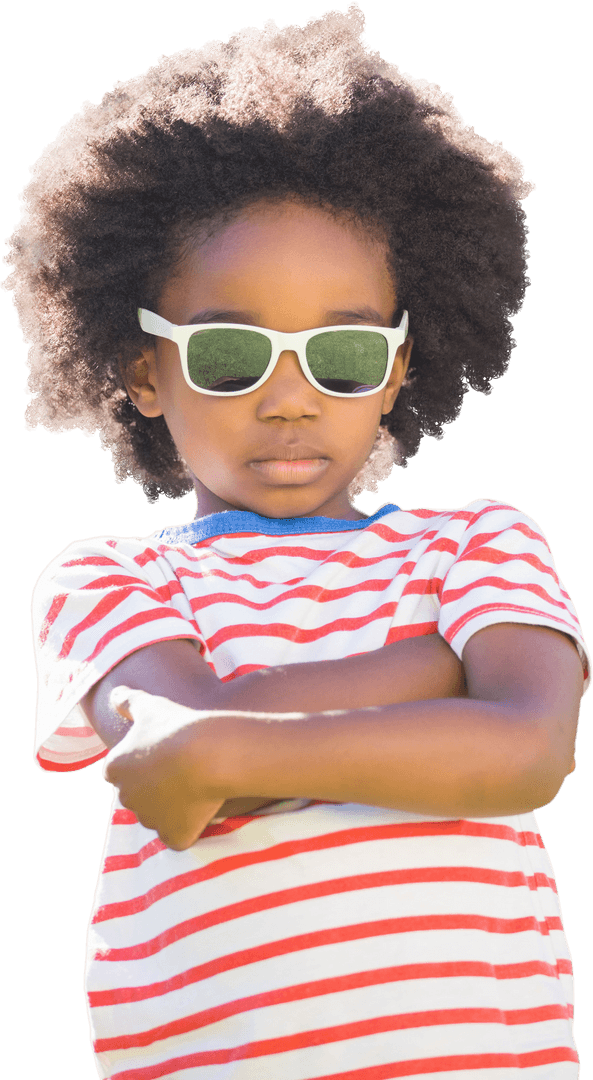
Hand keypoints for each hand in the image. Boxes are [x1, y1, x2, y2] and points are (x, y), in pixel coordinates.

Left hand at [103, 686, 227, 849]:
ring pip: (159, 817)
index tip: (167, 753)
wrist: (210, 753)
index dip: (147, 762)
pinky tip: (201, 807)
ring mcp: (150, 820)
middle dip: (156, 787)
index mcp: (113, 769)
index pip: (124, 771)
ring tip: (196, 784)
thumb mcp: (150, 705)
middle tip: (183, 768)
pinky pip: (178, 835)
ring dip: (172, 807)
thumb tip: (114, 693)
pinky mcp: (174, 836)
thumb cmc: (177, 726)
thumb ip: (127, 700)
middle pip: (140, 796)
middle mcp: (125, 798)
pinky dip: (188, 827)